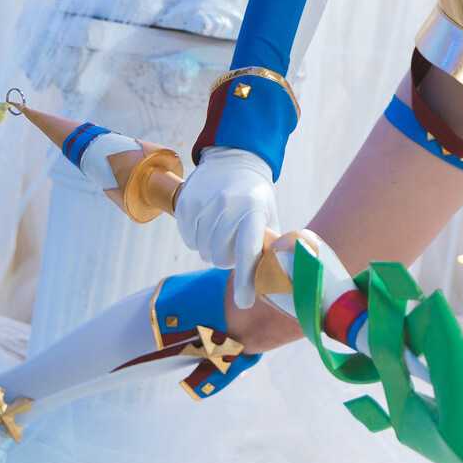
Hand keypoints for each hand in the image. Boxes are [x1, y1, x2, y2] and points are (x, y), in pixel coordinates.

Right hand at [174, 146, 278, 309]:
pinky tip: (206, 225)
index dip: (246, 279)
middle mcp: (228, 205)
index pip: (248, 251)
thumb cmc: (255, 196)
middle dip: (225, 259)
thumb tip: (276, 279)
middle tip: (231, 247)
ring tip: (220, 233)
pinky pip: (188, 237)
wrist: (234, 159)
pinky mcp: (187, 201)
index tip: (244, 302)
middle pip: (219, 256)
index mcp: (254, 210)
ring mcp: (205, 202)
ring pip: (201, 249)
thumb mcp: (269, 214)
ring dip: (210, 249)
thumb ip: (270, 244)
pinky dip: (196, 239)